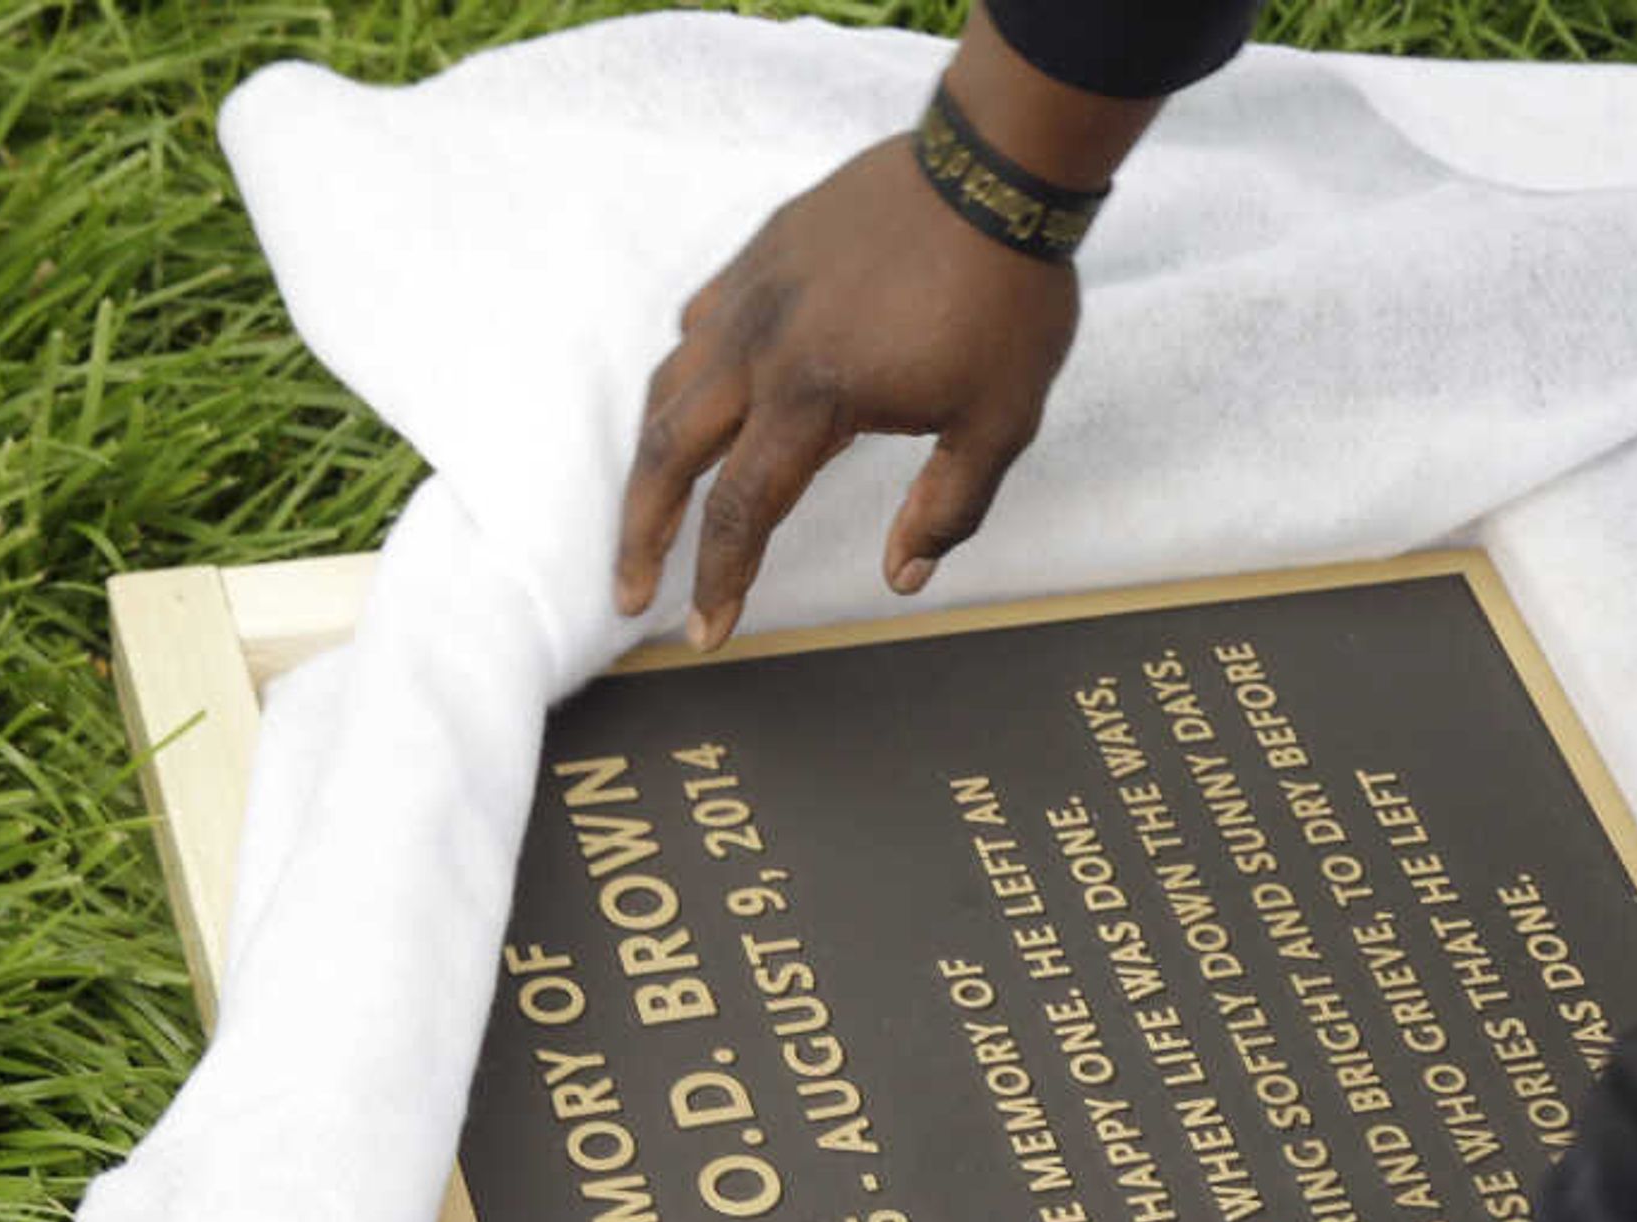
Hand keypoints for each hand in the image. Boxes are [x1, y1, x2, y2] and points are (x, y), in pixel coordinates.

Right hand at [615, 136, 1076, 645]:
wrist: (994, 173)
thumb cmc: (1006, 301)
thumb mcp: (999, 424)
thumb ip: (946, 509)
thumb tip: (903, 579)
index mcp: (814, 398)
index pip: (742, 511)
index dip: (718, 580)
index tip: (706, 633)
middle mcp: (760, 347)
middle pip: (668, 454)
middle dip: (641, 532)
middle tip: (630, 591)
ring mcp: (752, 294)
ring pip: (669, 385)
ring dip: (651, 457)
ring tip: (649, 509)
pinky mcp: (762, 254)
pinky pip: (697, 323)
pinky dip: (682, 372)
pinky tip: (695, 397)